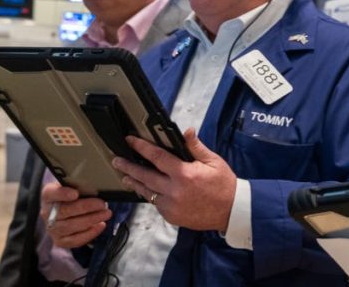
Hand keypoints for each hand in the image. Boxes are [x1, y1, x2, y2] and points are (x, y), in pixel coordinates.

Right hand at [40, 181, 111, 247]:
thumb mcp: (73, 185)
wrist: (63, 210)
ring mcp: (52, 228)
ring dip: (91, 220)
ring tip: (106, 214)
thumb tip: (97, 184)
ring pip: (70, 226)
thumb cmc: (71, 195)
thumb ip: (80, 184)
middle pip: (64, 211)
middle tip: (102, 204)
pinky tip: (100, 225)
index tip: (75, 193)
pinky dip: (89, 233)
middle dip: (86, 207)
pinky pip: (74, 240)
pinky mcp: (60, 240)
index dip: (62, 194)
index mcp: (48, 196)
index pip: (51, 193)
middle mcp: (47, 213)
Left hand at [112, 128, 236, 231]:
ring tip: (125, 176)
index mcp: (184, 174)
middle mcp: (174, 190)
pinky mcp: (171, 216)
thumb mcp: (213, 161)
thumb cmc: (224, 184)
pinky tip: (146, 190)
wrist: (231, 211)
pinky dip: (150, 195)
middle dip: (129, 167)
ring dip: (135, 183)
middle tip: (117, 161)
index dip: (142, 147)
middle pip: (145, 176)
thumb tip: (186, 131)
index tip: (131, 141)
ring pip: (146, 192)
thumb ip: (196, 147)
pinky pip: (156, 204)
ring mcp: (171, 206)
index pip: (157, 157)